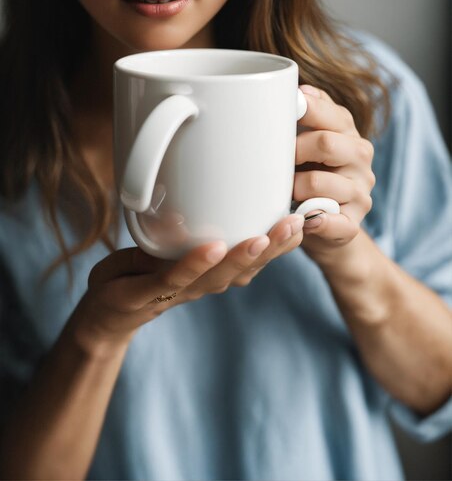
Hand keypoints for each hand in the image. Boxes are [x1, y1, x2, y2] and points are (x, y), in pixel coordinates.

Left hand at [76, 214, 304, 349]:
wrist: (106, 312)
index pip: (256, 257)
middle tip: (297, 222)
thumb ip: (196, 223)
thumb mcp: (173, 243)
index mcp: (216, 271)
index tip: (307, 218)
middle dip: (274, 247)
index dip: (282, 243)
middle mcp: (206, 283)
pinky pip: (176, 277)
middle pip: (247, 268)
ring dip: (243, 256)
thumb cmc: (144, 272)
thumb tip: (216, 184)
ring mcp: (180, 290)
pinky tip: (213, 247)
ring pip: (219, 275)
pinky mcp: (150, 292)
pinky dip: (196, 262)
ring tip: (263, 235)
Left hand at [294, 85, 374, 263]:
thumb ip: (312, 116)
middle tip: (274, 159)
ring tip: (283, 191)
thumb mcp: (312, 142)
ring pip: (320, 183)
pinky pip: (335, 223)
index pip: (332, 115)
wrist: (325, 225)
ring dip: (294, 187)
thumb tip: (301, 89)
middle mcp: (360, 159)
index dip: (307, 110)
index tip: (286, 105)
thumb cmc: (312, 174)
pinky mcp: (353, 224)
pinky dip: (317, 221)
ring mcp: (359, 193)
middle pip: (326, 144)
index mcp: (349, 134)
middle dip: (294, 150)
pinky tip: (305, 219)